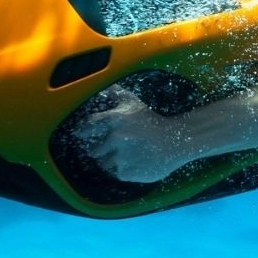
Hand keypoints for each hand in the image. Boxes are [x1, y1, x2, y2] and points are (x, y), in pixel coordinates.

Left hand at [75, 91, 190, 182]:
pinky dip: (121, 169)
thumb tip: (100, 84)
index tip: (81, 134)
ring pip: (103, 163)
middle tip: (115, 147)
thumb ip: (114, 92)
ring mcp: (120, 157)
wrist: (175, 141)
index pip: (87, 126)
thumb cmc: (151, 120)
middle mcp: (114, 138)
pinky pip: (115, 173)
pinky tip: (134, 162)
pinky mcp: (125, 173)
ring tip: (126, 154)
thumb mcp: (132, 102)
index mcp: (114, 119)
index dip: (83, 131)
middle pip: (93, 150)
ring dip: (110, 160)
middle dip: (101, 149)